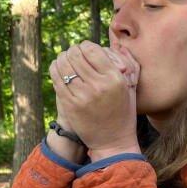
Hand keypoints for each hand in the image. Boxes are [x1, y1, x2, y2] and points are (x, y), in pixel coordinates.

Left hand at [49, 41, 140, 160]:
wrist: (113, 142)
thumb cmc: (124, 114)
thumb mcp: (131, 89)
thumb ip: (128, 66)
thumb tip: (118, 47)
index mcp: (115, 79)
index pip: (92, 50)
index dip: (85, 46)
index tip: (84, 49)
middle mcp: (99, 85)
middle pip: (76, 55)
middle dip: (72, 51)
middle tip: (72, 53)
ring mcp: (83, 96)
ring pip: (63, 65)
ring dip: (62, 58)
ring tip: (64, 59)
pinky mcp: (71, 105)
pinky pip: (57, 79)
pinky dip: (55, 70)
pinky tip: (58, 68)